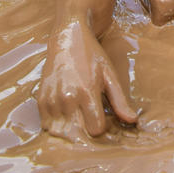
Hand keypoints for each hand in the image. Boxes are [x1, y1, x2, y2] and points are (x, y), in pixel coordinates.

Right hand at [37, 20, 136, 140]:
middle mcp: (68, 98)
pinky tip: (64, 111)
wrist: (68, 38)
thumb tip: (133, 120)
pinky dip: (56, 124)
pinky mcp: (41, 100)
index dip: (101, 126)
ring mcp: (52, 99)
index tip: (101, 116)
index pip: (95, 129)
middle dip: (85, 130)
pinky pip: (47, 126)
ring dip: (69, 129)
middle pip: (77, 134)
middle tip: (89, 116)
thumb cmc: (92, 56)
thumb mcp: (109, 75)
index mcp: (87, 91)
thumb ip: (120, 100)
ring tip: (76, 114)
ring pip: (61, 133)